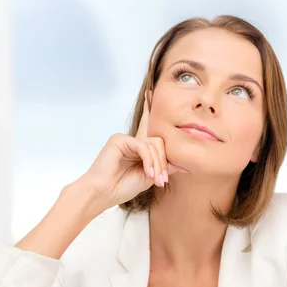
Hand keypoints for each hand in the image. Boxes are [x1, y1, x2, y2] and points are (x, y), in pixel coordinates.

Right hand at [79, 91, 188, 210]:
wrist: (104, 193)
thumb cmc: (122, 187)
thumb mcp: (150, 177)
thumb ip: (164, 167)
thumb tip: (183, 163)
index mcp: (138, 149)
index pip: (149, 129)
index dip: (150, 112)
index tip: (150, 93)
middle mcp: (132, 141)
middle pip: (160, 142)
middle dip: (163, 162)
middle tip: (162, 180)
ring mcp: (125, 139)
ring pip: (154, 144)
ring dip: (157, 163)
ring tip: (155, 179)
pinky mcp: (119, 139)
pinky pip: (143, 146)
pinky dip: (148, 160)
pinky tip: (148, 172)